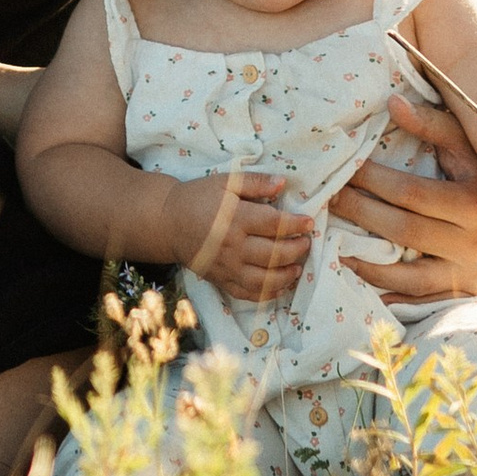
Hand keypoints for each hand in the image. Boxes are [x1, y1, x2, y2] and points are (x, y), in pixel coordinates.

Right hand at [171, 168, 313, 303]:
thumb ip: (254, 183)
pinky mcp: (221, 281)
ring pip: (265, 279)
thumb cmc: (198, 198)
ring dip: (287, 275)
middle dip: (296, 249)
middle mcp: (233, 246)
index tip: (309, 223)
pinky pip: (249, 294)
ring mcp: (227, 268)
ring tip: (298, 267)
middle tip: (306, 243)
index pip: (275, 224)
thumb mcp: (224, 182)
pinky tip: (280, 286)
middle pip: (274, 253)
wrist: (168, 222)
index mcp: (236, 218)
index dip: (296, 224)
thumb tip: (282, 184)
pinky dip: (268, 293)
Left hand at [323, 92, 476, 299]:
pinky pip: (423, 299)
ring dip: (368, 263)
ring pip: (411, 274)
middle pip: (405, 230)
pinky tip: (363, 286)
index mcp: (475, 199)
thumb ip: (430, 123)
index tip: (343, 169)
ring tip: (333, 246)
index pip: (411, 192)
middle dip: (360, 214)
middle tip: (327, 200)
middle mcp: (475, 240)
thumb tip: (392, 103)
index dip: (372, 181)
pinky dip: (392, 295)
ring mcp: (469, 270)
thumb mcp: (464, 141)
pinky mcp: (463, 290)